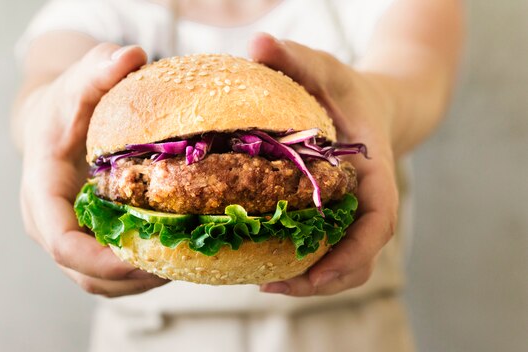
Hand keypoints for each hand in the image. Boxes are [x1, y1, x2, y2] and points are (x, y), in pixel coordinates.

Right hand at [19, 43, 167, 296]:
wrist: (53, 125)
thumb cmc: (65, 106)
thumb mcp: (78, 83)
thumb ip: (98, 69)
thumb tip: (131, 55)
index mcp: (41, 196)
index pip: (61, 243)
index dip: (100, 261)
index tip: (143, 260)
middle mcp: (51, 226)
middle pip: (85, 275)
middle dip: (131, 278)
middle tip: (181, 265)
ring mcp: (70, 238)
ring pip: (101, 282)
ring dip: (141, 282)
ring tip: (185, 264)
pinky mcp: (89, 242)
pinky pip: (112, 273)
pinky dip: (142, 274)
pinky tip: (176, 256)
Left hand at [249, 33, 398, 295]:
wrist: (374, 103)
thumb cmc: (348, 88)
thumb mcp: (324, 69)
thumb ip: (295, 57)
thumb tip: (257, 42)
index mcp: (374, 171)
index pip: (378, 222)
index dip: (353, 253)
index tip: (319, 273)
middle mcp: (369, 199)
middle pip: (359, 255)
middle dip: (323, 279)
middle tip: (272, 286)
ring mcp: (356, 212)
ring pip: (346, 261)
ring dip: (312, 280)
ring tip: (265, 284)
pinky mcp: (340, 216)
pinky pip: (331, 249)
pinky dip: (307, 265)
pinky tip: (269, 263)